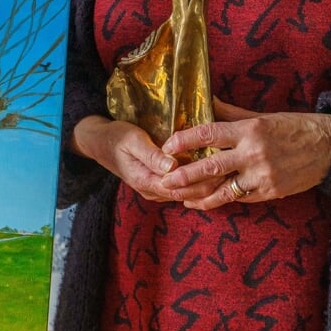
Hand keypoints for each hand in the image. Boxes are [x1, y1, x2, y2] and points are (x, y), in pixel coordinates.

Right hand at [73, 116, 219, 203]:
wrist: (98, 142)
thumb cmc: (116, 136)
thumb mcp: (132, 140)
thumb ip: (151, 154)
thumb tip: (172, 166)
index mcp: (146, 181)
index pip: (181, 188)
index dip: (202, 180)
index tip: (221, 168)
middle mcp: (152, 190)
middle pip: (187, 194)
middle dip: (209, 184)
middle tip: (231, 170)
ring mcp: (155, 189)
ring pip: (186, 193)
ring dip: (205, 184)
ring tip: (227, 171)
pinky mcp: (158, 183)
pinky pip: (181, 187)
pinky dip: (196, 181)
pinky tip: (211, 170)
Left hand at [158, 98, 330, 210]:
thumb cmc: (295, 127)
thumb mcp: (263, 116)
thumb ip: (232, 114)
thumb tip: (208, 102)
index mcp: (250, 130)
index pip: (209, 133)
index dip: (185, 140)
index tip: (167, 145)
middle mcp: (254, 153)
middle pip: (211, 166)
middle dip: (185, 175)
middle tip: (164, 180)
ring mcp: (262, 176)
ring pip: (224, 191)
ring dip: (200, 197)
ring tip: (182, 200)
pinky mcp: (271, 193)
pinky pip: (241, 198)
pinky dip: (223, 200)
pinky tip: (207, 202)